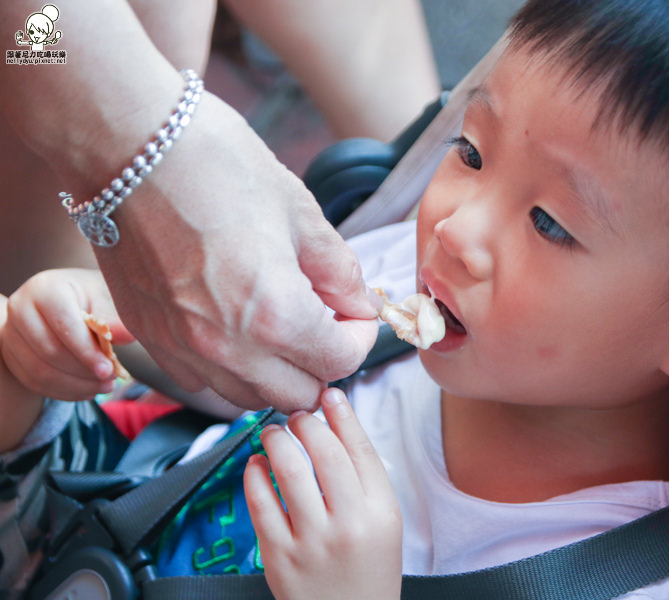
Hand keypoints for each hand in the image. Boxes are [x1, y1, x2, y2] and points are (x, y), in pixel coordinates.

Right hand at [2, 269, 133, 401]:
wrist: (65, 301)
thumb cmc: (89, 297)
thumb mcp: (105, 300)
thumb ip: (113, 319)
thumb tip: (128, 335)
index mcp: (45, 289)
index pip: (64, 325)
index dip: (87, 351)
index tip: (108, 369)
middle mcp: (20, 309)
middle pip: (49, 351)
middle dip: (83, 371)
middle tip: (110, 379)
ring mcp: (10, 333)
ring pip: (39, 371)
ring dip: (75, 385)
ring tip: (104, 386)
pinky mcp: (10, 354)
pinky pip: (33, 382)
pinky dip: (63, 391)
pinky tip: (87, 390)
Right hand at [93, 94, 378, 412]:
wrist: (127, 144)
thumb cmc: (217, 164)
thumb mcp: (300, 213)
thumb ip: (339, 271)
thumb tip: (361, 304)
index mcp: (276, 315)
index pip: (340, 363)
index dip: (359, 338)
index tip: (355, 312)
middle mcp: (228, 348)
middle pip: (300, 396)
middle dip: (324, 361)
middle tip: (325, 318)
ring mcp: (182, 348)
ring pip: (249, 398)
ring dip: (278, 372)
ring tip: (280, 322)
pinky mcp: (149, 337)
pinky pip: (201, 381)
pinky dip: (230, 368)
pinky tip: (235, 325)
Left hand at [244, 388, 401, 599]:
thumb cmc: (368, 569)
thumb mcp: (384, 522)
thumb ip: (364, 478)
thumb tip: (336, 425)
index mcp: (381, 512)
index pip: (359, 449)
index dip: (342, 414)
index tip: (328, 395)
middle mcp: (349, 525)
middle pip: (324, 453)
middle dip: (306, 423)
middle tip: (296, 416)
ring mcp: (312, 542)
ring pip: (289, 471)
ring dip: (276, 441)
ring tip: (272, 433)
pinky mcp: (279, 558)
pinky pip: (260, 505)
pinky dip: (254, 476)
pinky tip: (256, 465)